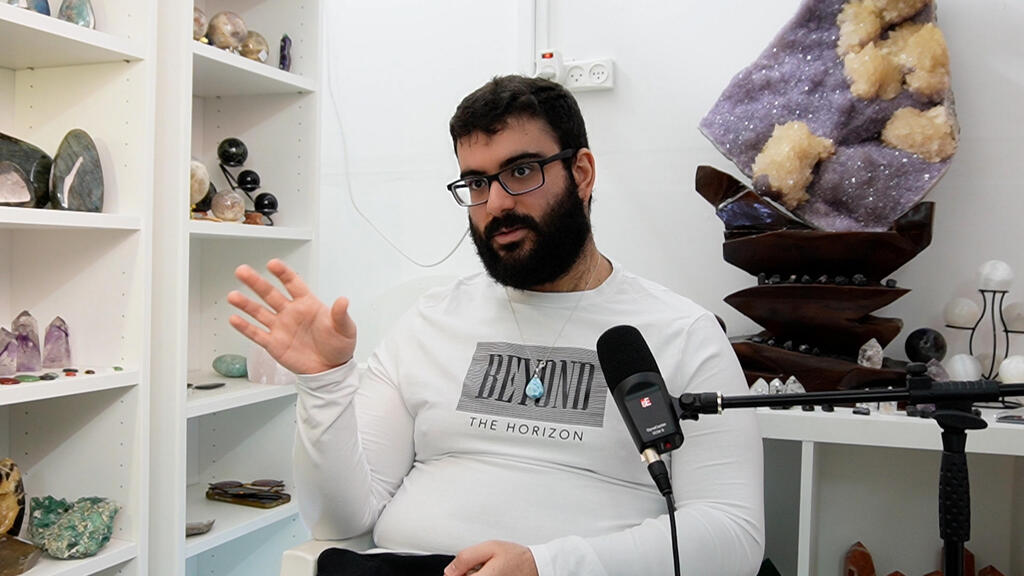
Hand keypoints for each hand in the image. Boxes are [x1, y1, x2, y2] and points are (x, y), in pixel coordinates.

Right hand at [227, 259, 356, 374]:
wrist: (331, 370)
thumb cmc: (339, 346)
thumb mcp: (345, 329)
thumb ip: (341, 314)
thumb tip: (343, 300)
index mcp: (308, 304)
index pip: (293, 283)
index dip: (282, 273)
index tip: (272, 264)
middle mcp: (291, 312)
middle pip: (270, 293)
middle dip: (256, 282)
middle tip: (242, 271)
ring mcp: (280, 327)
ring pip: (259, 312)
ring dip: (246, 304)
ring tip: (233, 295)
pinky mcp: (274, 343)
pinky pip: (256, 333)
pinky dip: (245, 327)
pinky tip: (234, 319)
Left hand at [444, 541, 537, 575]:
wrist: (537, 567)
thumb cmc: (517, 558)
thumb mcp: (490, 547)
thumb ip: (466, 558)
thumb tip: (449, 571)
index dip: (457, 573)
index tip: (461, 568)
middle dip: (467, 574)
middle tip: (479, 567)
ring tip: (487, 571)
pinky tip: (491, 575)